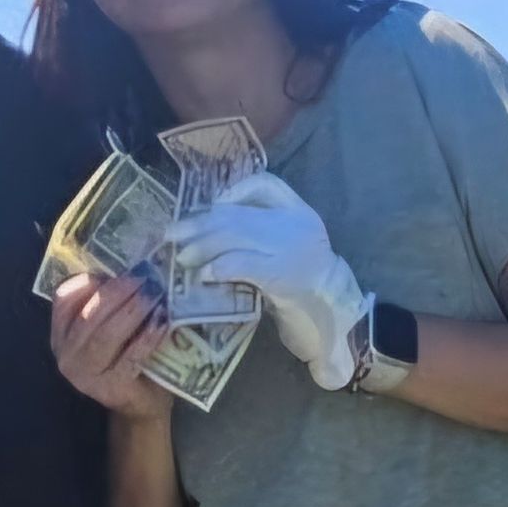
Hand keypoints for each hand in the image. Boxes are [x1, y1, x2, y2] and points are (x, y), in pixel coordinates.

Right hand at [51, 273, 171, 419]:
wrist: (139, 403)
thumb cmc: (126, 356)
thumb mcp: (111, 326)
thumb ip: (110, 302)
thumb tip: (133, 266)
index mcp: (62, 332)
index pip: (64, 298)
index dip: (90, 280)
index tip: (117, 269)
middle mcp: (66, 353)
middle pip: (89, 315)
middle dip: (118, 292)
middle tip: (145, 277)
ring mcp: (84, 374)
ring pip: (106, 335)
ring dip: (133, 311)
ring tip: (155, 295)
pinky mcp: (109, 388)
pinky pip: (129, 357)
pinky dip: (147, 337)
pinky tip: (162, 322)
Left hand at [167, 172, 366, 390]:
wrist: (335, 321)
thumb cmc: (306, 290)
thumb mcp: (287, 252)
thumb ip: (262, 234)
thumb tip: (212, 228)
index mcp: (300, 213)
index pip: (266, 185)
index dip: (235, 191)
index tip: (211, 205)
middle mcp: (296, 225)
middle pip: (239, 214)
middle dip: (201, 224)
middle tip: (172, 235)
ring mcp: (290, 249)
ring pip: (236, 235)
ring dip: (203, 246)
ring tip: (182, 257)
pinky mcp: (281, 276)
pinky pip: (243, 264)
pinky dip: (219, 267)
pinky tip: (204, 274)